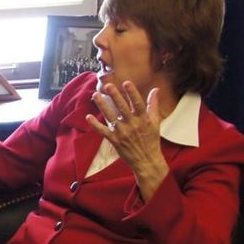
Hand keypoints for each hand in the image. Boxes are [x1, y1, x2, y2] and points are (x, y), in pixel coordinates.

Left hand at [85, 81, 168, 200]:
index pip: (138, 104)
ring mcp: (122, 133)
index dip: (132, 93)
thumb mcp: (155, 122)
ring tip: (95, 95)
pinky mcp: (114, 140)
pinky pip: (103, 131)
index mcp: (143, 119)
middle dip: (115, 96)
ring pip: (111, 117)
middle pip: (122, 108)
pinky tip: (88, 117)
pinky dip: (95, 125)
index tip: (127, 83)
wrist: (146, 160)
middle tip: (108, 85)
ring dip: (102, 106)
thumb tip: (155, 89)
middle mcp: (132, 125)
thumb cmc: (151, 140)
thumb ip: (153, 105)